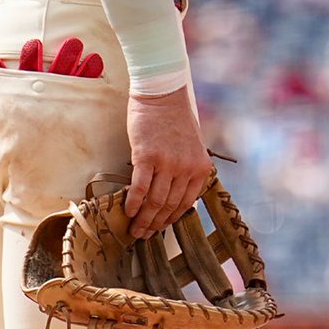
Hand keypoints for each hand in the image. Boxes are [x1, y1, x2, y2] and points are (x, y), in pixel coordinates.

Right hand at [124, 86, 214, 237]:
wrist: (163, 93)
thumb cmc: (176, 118)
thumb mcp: (192, 146)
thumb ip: (187, 169)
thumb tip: (175, 195)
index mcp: (200, 167)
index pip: (186, 204)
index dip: (171, 220)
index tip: (160, 228)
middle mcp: (186, 167)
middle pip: (169, 206)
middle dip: (155, 224)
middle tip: (143, 234)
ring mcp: (167, 162)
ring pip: (155, 201)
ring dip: (143, 219)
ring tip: (134, 229)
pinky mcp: (147, 156)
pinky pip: (140, 187)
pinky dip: (134, 202)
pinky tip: (127, 211)